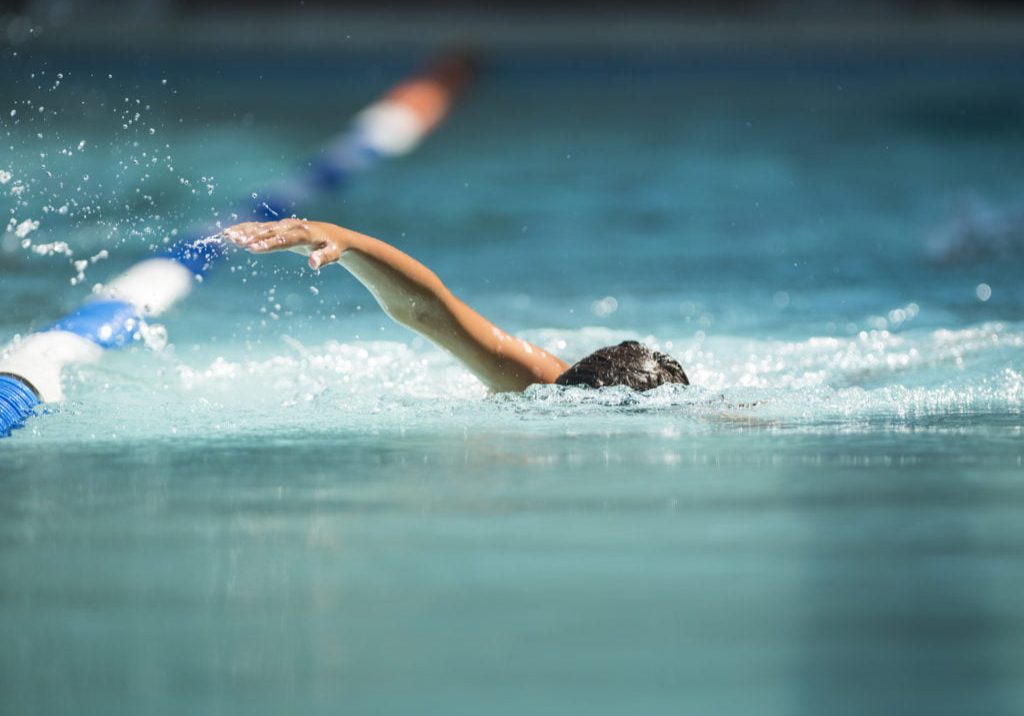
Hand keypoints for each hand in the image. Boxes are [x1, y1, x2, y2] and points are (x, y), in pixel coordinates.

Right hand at [224, 219, 343, 269]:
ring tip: (227, 236)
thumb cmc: (333, 247)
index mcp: (303, 233)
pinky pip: (259, 227)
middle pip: (269, 231)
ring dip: (244, 231)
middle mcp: (291, 226)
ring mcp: (283, 226)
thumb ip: (324, 258)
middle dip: (252, 236)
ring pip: (261, 227)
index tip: (253, 248)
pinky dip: (245, 229)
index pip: (284, 239)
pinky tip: (229, 233)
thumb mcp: (333, 253)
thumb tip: (313, 264)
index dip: (268, 243)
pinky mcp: (278, 227)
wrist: (331, 235)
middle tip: (235, 241)